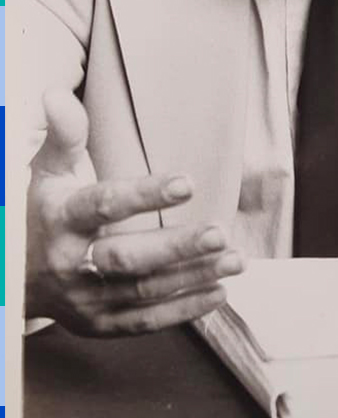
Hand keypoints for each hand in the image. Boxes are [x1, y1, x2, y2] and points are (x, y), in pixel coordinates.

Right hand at [26, 88, 243, 335]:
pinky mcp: (99, 324)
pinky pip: (145, 322)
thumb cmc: (42, 210)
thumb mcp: (47, 169)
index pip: (104, 206)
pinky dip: (184, 311)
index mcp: (61, 219)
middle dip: (177, 247)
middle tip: (220, 232)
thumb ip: (65, 134)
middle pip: (129, 258)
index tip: (188, 182)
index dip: (145, 195)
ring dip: (193, 277)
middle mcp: (71, 263)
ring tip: (235, 260)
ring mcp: (85, 299)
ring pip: (143, 292)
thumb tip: (57, 94)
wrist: (12, 275)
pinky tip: (219, 292)